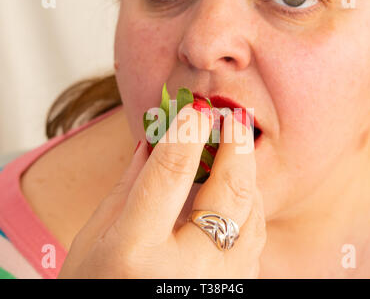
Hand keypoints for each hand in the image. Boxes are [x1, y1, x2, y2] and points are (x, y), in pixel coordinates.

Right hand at [58, 103, 266, 277]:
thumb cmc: (96, 284)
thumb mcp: (96, 236)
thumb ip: (129, 185)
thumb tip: (153, 140)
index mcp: (136, 252)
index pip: (169, 174)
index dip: (185, 133)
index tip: (195, 108)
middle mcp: (185, 270)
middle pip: (227, 192)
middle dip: (236, 146)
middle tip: (236, 118)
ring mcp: (217, 285)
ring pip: (252, 215)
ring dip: (246, 175)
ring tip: (236, 148)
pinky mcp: (234, 289)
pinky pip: (254, 239)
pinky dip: (249, 207)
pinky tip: (235, 191)